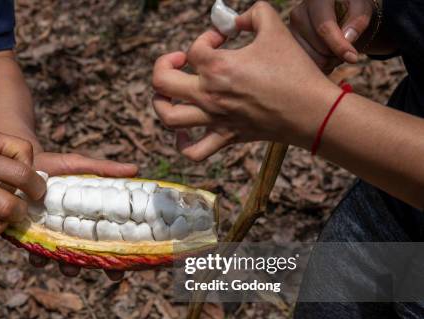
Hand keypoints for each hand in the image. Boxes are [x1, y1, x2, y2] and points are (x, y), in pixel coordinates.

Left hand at [30, 151, 138, 280]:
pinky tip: (40, 257)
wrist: (19, 165)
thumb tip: (135, 170)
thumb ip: (103, 170)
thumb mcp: (78, 165)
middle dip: (98, 266)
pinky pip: (36, 253)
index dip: (118, 258)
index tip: (124, 270)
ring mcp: (53, 236)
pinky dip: (39, 257)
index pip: (109, 241)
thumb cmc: (53, 167)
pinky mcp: (31, 237)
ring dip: (69, 267)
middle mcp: (73, 231)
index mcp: (89, 218)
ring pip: (64, 259)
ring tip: (70, 267)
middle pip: (90, 256)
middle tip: (108, 274)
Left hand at [152, 2, 338, 160]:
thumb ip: (253, 13)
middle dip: (163, 64)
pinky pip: (193, 151)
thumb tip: (236, 19)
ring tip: (170, 93)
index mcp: (217, 66)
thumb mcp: (275, 28)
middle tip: (180, 60)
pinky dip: (181, 145)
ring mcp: (214, 118)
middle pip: (161, 81)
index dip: (207, 37)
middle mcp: (209, 94)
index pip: (193, 48)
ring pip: (168, 117)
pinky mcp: (225, 137)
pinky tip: (183, 133)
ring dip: (160, 103)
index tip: (224, 38)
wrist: (311, 110)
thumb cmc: (295, 70)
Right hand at [290, 0, 373, 72]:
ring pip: (312, 61)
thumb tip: (348, 39)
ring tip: (335, 51)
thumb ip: (358, 20)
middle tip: (347, 48)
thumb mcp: (361, 8)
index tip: (354, 58)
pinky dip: (320, 67)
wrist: (333, 10)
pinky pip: (306, 67)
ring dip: (329, 62)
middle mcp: (298, 14)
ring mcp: (290, 32)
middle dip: (337, 54)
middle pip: (320, 49)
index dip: (339, 45)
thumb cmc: (349, 7)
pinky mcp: (288, 47)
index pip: (324, 27)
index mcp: (316, 0)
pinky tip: (325, 56)